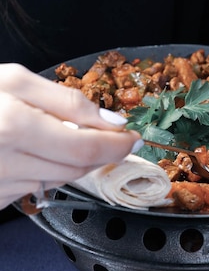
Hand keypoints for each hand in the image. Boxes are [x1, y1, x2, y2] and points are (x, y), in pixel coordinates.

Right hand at [0, 64, 141, 208]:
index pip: (88, 148)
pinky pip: (35, 188)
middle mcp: (8, 163)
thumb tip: (111, 121)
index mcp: (15, 127)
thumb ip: (65, 101)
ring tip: (53, 135)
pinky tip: (28, 151)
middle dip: (99, 152)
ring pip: (59, 179)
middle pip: (78, 168)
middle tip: (107, 135)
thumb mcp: (11, 82)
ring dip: (70, 160)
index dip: (118, 145)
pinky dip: (44, 171)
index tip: (134, 137)